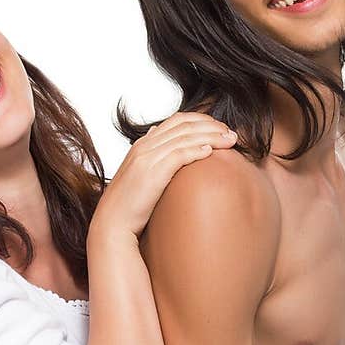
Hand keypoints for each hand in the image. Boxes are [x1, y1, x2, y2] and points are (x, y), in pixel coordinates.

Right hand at [91, 114, 236, 240]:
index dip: (202, 121)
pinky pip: (178, 154)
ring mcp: (147, 158)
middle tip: (232, 134)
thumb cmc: (129, 205)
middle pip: (184, 124)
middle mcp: (145, 146)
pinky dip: (196, 150)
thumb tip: (157, 136)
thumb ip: (150, 155)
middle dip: (212, 126)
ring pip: (185, 137)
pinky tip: (211, 152)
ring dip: (211, 136)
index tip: (221, 129)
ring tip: (230, 141)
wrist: (112, 224)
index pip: (177, 120)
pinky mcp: (151, 172)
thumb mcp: (139, 175)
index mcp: (143, 144)